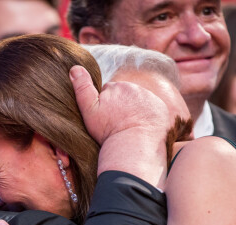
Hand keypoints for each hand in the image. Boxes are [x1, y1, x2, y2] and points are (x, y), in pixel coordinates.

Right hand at [70, 65, 169, 187]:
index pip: (109, 92)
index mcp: (115, 87)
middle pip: (125, 95)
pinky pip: (153, 109)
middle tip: (118, 122)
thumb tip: (75, 68)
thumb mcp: (89, 110)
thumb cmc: (108, 131)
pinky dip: (149, 115)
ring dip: (135, 110)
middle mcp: (133, 88)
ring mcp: (149, 97)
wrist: (132, 145)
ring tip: (130, 126)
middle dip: (121, 105)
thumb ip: (82, 88)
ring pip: (139, 101)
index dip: (106, 105)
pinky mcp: (161, 107)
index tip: (106, 118)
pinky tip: (143, 127)